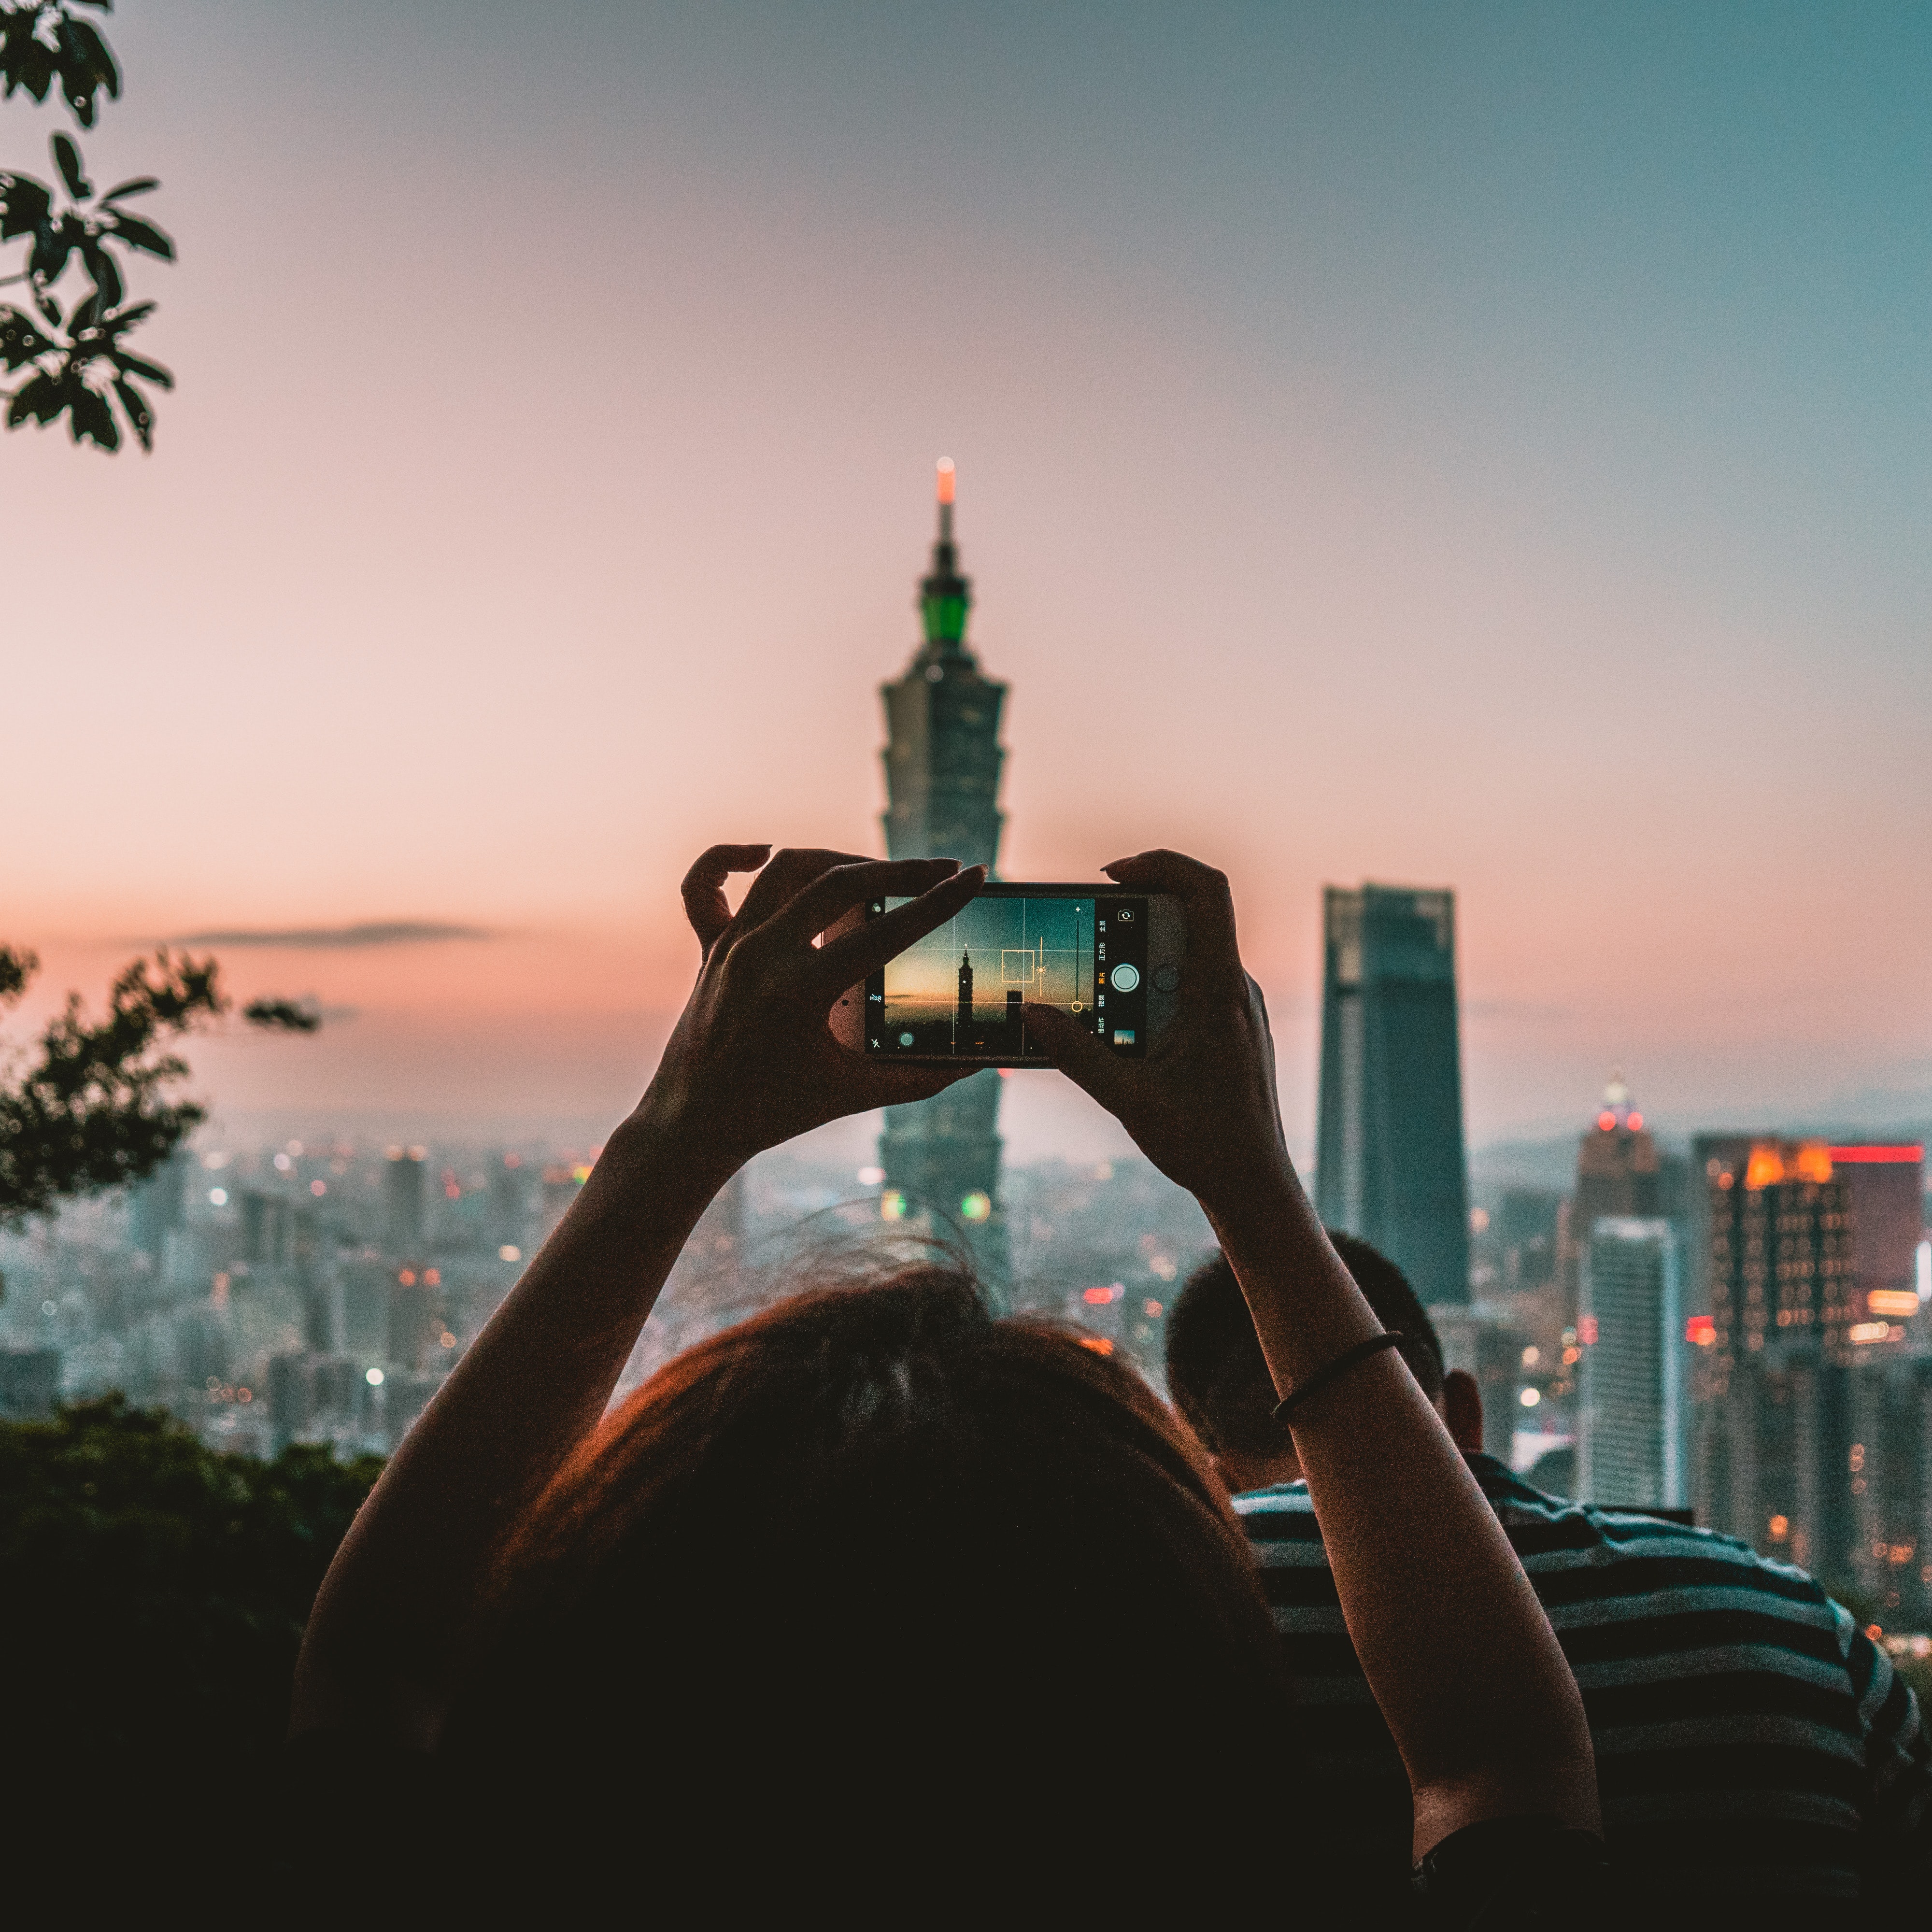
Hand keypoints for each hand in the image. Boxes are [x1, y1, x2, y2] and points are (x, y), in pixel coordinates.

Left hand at [636, 843, 986, 1174]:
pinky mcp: (709, 948)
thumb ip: (920, 1075)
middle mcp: (760, 956)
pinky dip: (729, 858)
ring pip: (788, 869)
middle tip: (942, 871)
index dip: (938, 903)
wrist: (692, 1126)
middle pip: (839, 883)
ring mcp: (731, 947)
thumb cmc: (773, 1113)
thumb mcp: (853, 1094)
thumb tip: (975, 1061)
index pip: (884, 932)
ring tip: (880, 873)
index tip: (974, 877)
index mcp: (798, 992)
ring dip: (839, 860)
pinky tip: (761, 853)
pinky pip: (705, 886)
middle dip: (900, 871)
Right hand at [1023, 850, 1290, 1213]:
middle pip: (1187, 917)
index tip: (1111, 875)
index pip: (1206, 891)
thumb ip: (1076, 1053)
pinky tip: (1119, 1029)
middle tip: (1085, 939)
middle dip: (1130, 918)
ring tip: (1095, 995)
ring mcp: (1235, 1007)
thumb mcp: (1128, 1098)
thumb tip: (1031, 1015)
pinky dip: (1149, 991)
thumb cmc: (1205, 1144)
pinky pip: (1187, 987)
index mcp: (1220, 990)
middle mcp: (1234, 989)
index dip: (1161, 863)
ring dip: (1135, 962)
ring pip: (1184, 956)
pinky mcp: (1228, 1028)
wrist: (1255, 1188)